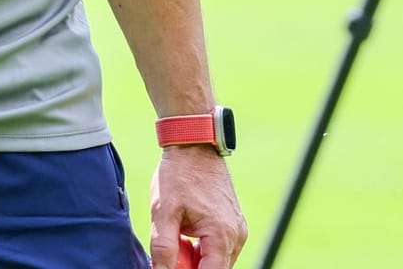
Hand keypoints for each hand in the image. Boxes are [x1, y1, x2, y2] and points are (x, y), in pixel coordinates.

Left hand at [149, 146, 245, 268]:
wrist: (194, 146)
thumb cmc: (177, 176)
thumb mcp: (163, 213)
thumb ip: (164, 249)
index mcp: (221, 235)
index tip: (172, 266)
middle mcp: (236, 236)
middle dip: (192, 266)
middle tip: (173, 249)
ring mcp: (239, 230)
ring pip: (218, 260)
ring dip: (197, 259)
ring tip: (178, 235)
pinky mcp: (235, 224)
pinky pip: (221, 247)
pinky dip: (204, 248)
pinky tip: (186, 231)